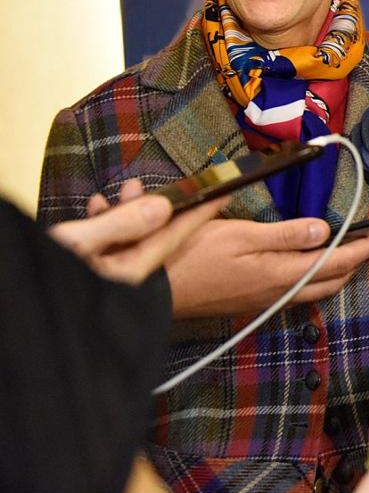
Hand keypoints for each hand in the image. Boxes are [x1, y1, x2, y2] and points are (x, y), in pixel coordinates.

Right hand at [48, 178, 226, 284]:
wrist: (13, 309)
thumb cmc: (33, 287)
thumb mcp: (74, 247)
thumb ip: (118, 227)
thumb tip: (160, 207)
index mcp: (126, 278)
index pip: (172, 237)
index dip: (198, 211)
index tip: (223, 191)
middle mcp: (119, 283)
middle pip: (151, 238)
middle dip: (158, 207)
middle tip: (169, 183)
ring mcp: (102, 283)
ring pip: (124, 241)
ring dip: (126, 212)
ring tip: (126, 189)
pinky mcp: (83, 281)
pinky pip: (102, 249)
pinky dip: (102, 225)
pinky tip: (97, 208)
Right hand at [166, 216, 368, 318]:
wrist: (155, 294)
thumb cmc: (192, 258)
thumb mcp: (239, 236)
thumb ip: (285, 236)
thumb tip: (325, 232)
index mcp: (283, 274)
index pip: (338, 260)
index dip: (368, 246)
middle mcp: (281, 292)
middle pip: (334, 278)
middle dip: (362, 259)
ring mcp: (268, 300)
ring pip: (318, 288)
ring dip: (342, 271)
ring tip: (357, 253)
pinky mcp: (256, 301)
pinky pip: (300, 292)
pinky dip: (318, 279)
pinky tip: (314, 269)